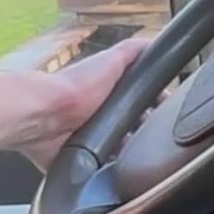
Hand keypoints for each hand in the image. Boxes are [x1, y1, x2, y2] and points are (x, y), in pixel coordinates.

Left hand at [18, 37, 150, 170]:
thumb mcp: (112, 60)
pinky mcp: (76, 157)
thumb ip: (133, 50)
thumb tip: (154, 41)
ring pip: (118, 150)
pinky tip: (116, 169)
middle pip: (131, 126)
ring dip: (128, 153)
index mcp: (108, 92)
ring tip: (136, 155)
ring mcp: (87, 137)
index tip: (168, 112)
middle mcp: (98, 114)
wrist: (46, 115)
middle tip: (152, 137)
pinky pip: (97, 170)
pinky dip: (107, 172)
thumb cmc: (76, 87)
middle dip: (144, 132)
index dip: (156, 106)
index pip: (141, 100)